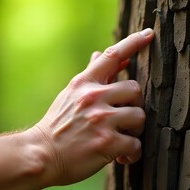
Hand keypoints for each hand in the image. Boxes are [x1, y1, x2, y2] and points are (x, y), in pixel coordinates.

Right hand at [32, 29, 153, 185]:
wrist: (40, 155)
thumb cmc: (58, 125)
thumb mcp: (71, 95)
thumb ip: (91, 76)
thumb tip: (100, 53)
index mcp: (84, 84)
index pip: (112, 55)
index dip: (133, 42)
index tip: (149, 34)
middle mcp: (93, 97)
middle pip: (135, 89)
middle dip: (135, 105)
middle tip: (125, 120)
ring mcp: (100, 120)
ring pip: (140, 116)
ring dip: (136, 130)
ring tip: (123, 138)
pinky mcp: (106, 143)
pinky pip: (136, 144)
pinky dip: (132, 153)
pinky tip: (122, 156)